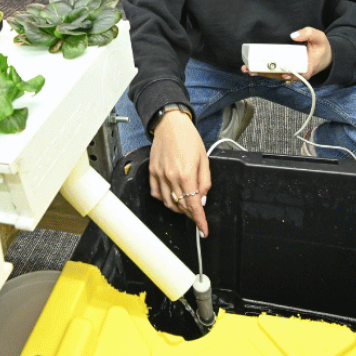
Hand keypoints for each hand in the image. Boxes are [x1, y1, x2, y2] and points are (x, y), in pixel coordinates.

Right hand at [149, 112, 209, 238]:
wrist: (170, 125)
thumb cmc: (189, 139)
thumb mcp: (204, 160)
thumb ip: (204, 182)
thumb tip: (202, 200)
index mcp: (186, 174)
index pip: (193, 205)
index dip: (199, 220)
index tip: (203, 230)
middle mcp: (170, 177)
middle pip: (181, 206)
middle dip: (191, 213)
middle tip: (198, 214)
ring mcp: (158, 175)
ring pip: (167, 203)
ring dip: (178, 208)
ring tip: (187, 205)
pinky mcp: (151, 173)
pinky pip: (156, 194)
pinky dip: (164, 200)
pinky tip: (172, 197)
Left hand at [241, 27, 331, 80]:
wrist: (325, 57)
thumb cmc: (322, 48)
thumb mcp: (319, 38)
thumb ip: (309, 33)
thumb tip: (294, 35)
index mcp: (308, 68)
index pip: (298, 74)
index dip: (289, 75)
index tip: (283, 74)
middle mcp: (298, 73)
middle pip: (281, 75)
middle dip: (266, 73)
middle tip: (253, 69)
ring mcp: (291, 73)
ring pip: (275, 75)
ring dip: (261, 73)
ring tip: (248, 69)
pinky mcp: (286, 70)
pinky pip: (275, 72)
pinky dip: (264, 71)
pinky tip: (253, 68)